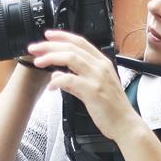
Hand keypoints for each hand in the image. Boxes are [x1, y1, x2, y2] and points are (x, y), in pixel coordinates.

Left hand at [27, 31, 144, 141]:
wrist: (126, 124)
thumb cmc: (113, 109)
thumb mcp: (95, 89)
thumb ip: (75, 81)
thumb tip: (58, 76)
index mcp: (102, 63)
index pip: (80, 42)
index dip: (62, 36)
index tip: (47, 36)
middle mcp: (100, 67)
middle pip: (71, 47)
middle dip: (49, 45)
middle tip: (34, 49)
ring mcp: (97, 78)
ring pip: (70, 58)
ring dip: (51, 58)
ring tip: (38, 62)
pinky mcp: (93, 91)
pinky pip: (70, 79)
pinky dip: (57, 81)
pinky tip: (51, 86)